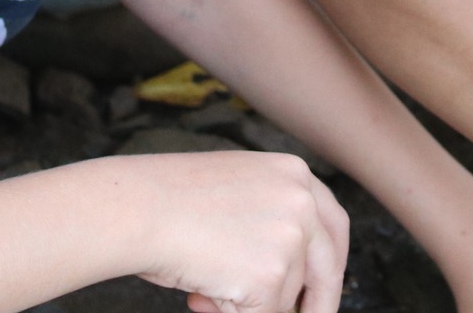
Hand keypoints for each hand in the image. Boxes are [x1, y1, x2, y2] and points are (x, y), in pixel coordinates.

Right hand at [123, 151, 347, 312]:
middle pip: (327, 266)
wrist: (139, 209)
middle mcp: (302, 200)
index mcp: (293, 173)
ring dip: (246, 303)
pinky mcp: (271, 277)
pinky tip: (200, 292)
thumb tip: (283, 287)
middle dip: (317, 303)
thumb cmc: (169, 201)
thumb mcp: (236, 193)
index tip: (323, 288)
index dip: (330, 262)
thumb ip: (269, 224)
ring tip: (204, 283)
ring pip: (284, 298)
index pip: (333, 224)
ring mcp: (291, 237)